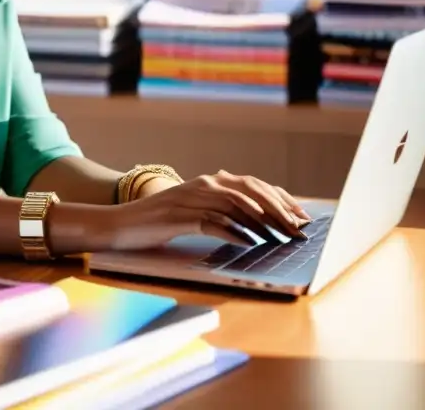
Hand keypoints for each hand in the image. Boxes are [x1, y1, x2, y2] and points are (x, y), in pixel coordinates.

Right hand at [108, 169, 312, 250]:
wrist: (121, 224)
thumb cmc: (160, 222)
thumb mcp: (195, 211)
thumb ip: (222, 210)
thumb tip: (260, 225)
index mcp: (210, 181)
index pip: (255, 185)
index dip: (282, 199)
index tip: (303, 217)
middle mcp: (204, 184)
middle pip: (251, 191)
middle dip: (280, 210)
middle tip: (300, 230)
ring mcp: (192, 199)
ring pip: (236, 205)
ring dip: (264, 222)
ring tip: (283, 238)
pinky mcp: (180, 217)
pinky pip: (213, 222)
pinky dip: (235, 233)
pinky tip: (251, 243)